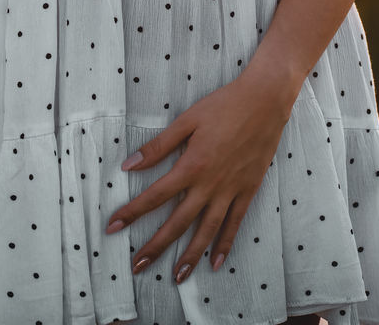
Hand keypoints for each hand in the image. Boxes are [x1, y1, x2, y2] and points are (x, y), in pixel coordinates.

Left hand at [104, 64, 294, 285]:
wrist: (264, 101)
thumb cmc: (223, 106)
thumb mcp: (187, 120)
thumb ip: (159, 146)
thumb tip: (129, 165)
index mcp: (191, 165)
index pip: (155, 196)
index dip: (132, 212)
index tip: (113, 227)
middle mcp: (210, 185)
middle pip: (178, 222)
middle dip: (156, 246)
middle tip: (138, 266)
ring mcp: (230, 191)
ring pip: (206, 230)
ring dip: (190, 255)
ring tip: (176, 276)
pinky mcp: (248, 191)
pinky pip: (234, 224)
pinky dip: (225, 244)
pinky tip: (216, 262)